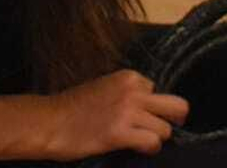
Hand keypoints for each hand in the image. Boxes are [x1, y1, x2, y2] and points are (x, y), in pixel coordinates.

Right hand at [38, 70, 188, 158]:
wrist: (49, 121)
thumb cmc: (72, 107)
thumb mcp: (104, 87)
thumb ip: (126, 92)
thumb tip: (147, 106)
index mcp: (128, 77)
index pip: (157, 90)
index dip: (151, 105)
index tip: (141, 115)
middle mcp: (132, 91)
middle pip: (176, 105)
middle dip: (175, 119)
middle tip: (166, 128)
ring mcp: (128, 111)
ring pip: (166, 129)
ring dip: (157, 138)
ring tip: (141, 141)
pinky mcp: (120, 133)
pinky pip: (153, 142)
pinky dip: (150, 148)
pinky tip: (139, 148)